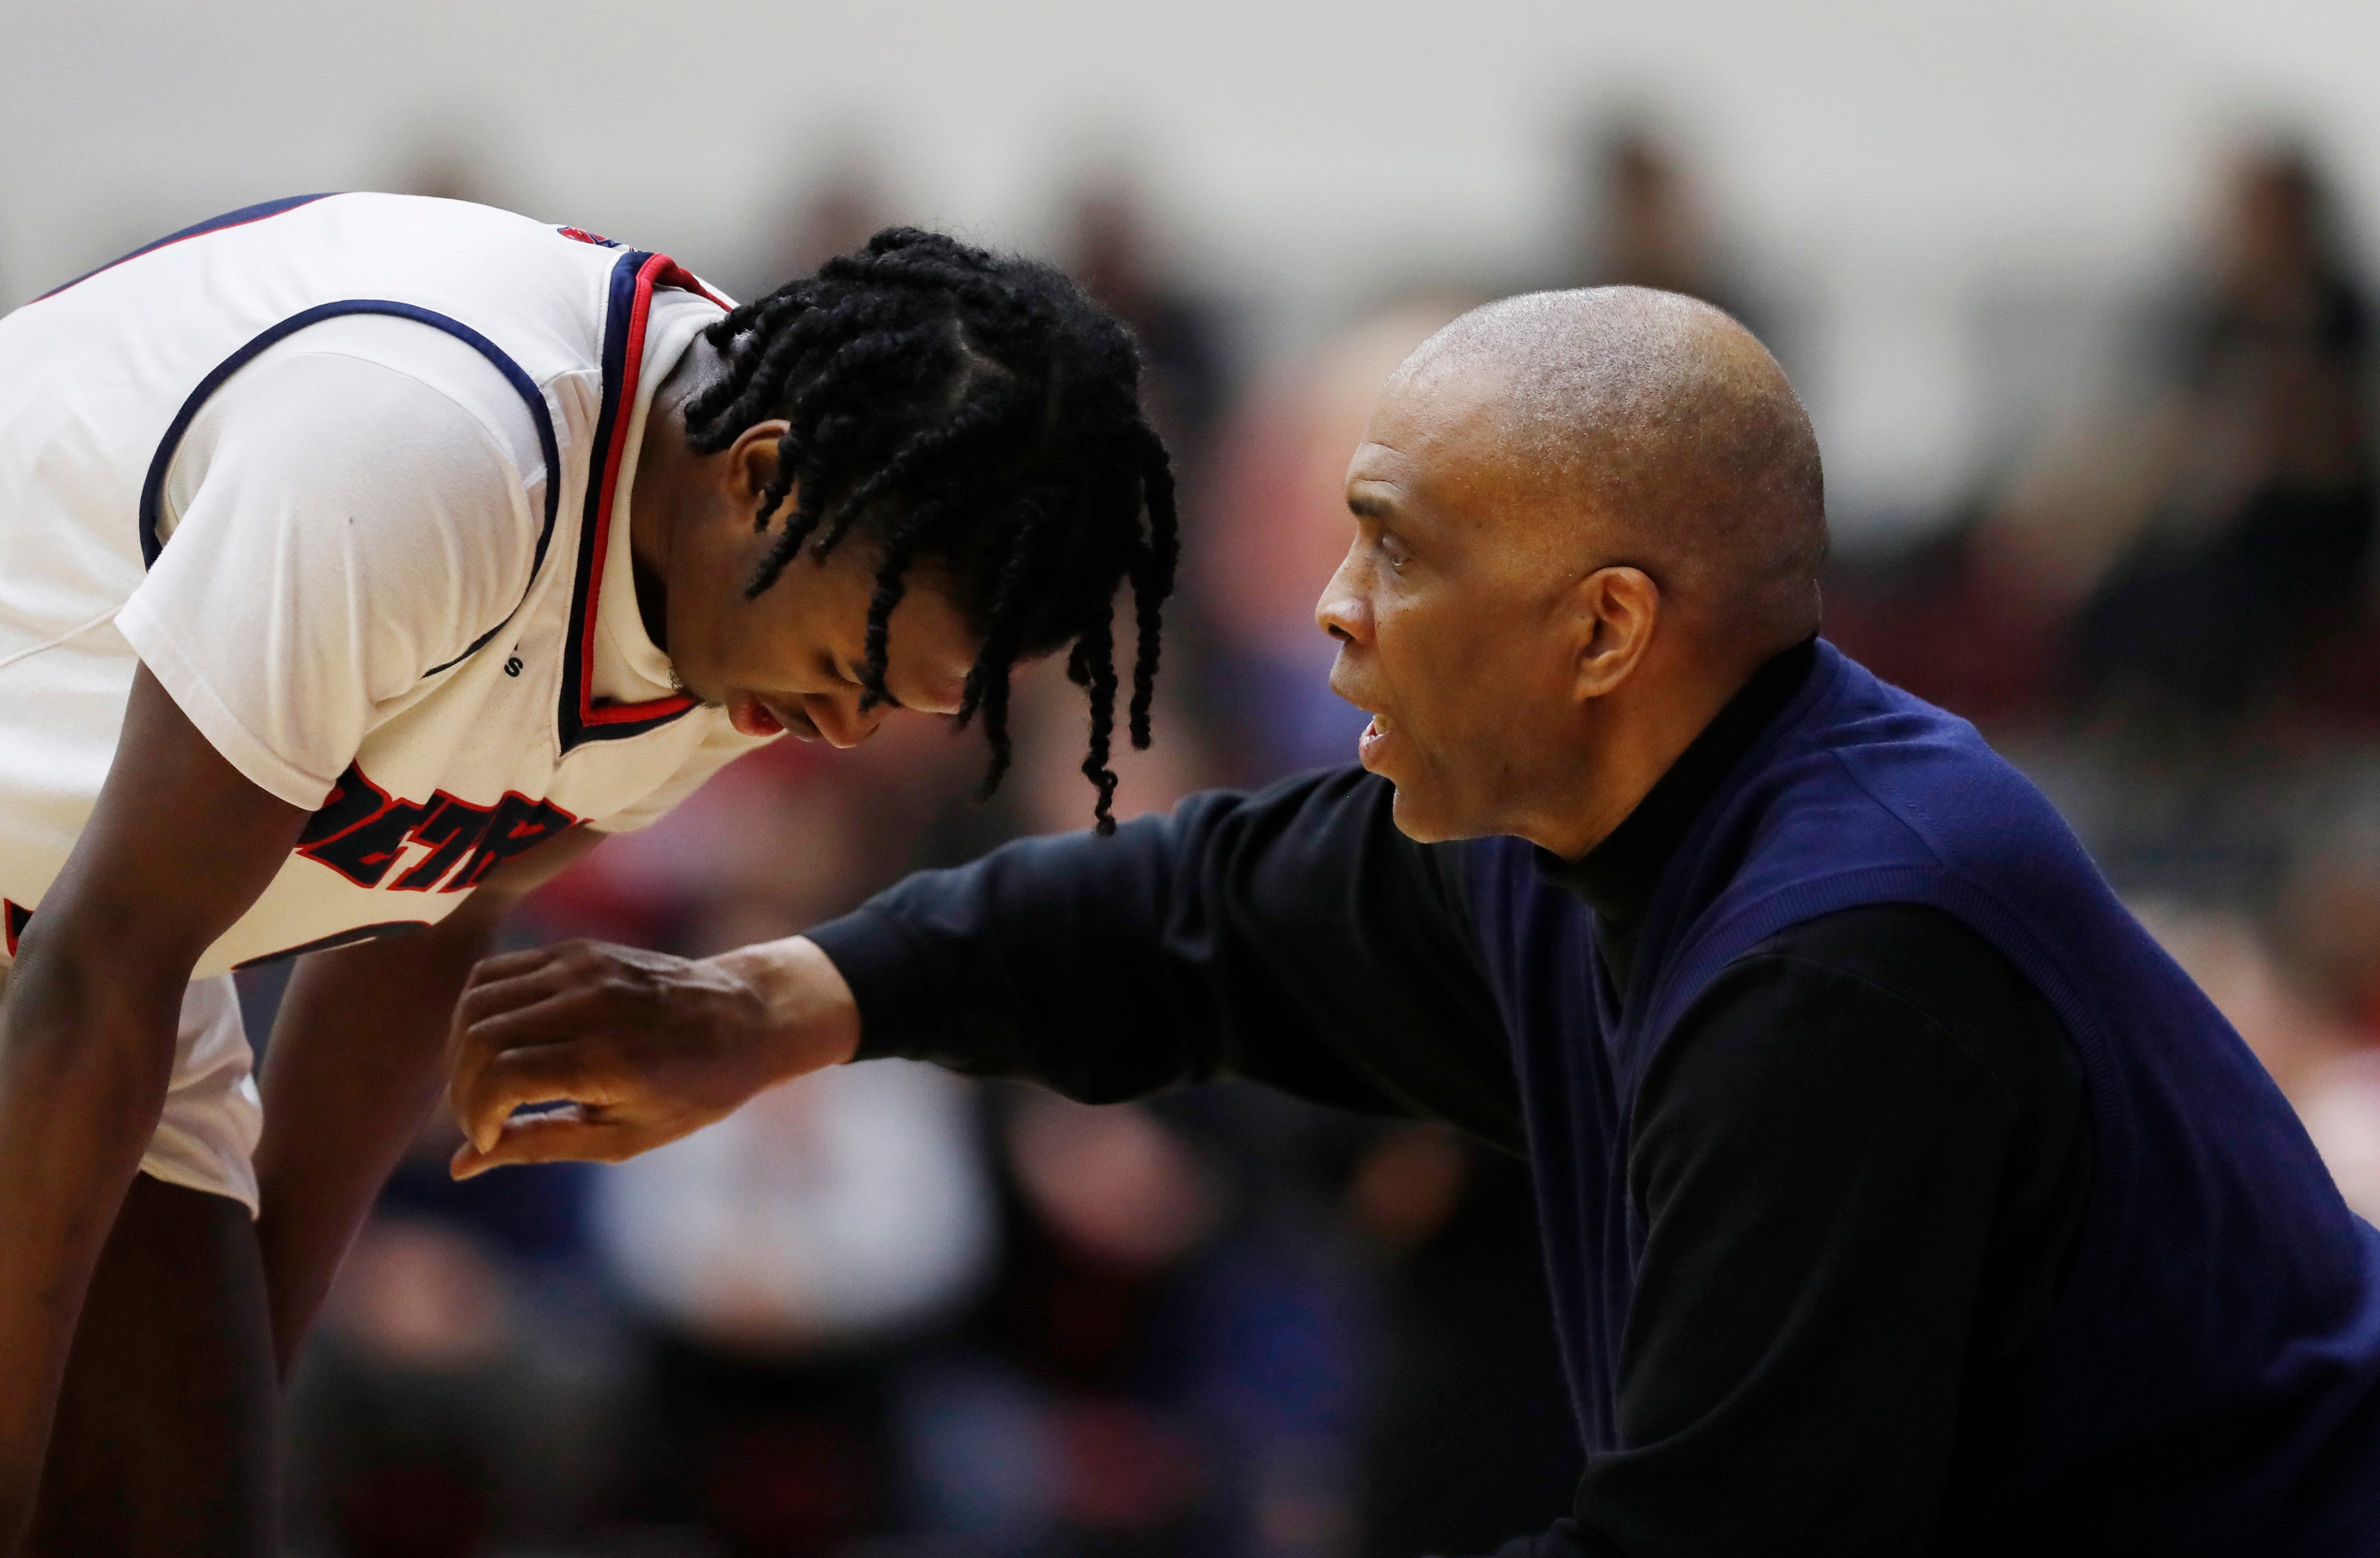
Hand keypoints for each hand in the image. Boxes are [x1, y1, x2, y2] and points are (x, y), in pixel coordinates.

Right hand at [443, 936, 861, 1177]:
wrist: (748, 1017)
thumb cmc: (693, 1089)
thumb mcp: (625, 1137)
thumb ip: (541, 1145)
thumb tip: (464, 1165)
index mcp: (608, 1058)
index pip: (503, 1078)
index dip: (477, 1115)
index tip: (488, 1138)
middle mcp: (591, 1004)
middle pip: (480, 1036)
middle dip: (462, 1086)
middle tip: (478, 1118)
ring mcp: (583, 967)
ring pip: (479, 999)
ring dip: (462, 1047)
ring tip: (481, 1083)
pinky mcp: (579, 948)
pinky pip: (499, 972)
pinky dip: (479, 1009)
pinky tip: (494, 1043)